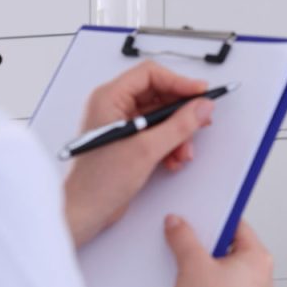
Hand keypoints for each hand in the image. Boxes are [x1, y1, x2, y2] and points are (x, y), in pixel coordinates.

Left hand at [63, 62, 213, 247]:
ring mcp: (122, 125)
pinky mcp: (129, 142)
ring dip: (178, 133)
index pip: (150, 75)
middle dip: (181, 113)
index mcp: (110, 98)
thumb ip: (179, 126)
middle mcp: (114, 107)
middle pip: (159, 95)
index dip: (179, 82)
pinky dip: (170, 144)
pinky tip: (174, 160)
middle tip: (200, 121)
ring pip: (161, 117)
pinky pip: (157, 134)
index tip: (200, 93)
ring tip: (184, 152)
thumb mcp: (147, 149)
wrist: (85, 211)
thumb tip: (202, 107)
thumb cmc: (99, 181)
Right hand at [165, 217, 272, 286]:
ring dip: (200, 266)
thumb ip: (183, 237)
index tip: (194, 216)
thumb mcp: (192, 266)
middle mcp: (260, 277)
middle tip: (183, 241)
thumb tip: (177, 223)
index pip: (237, 225)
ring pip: (221, 269)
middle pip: (227, 247)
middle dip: (203, 244)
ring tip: (183, 269)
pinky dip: (201, 285)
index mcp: (259, 259)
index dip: (213, 219)